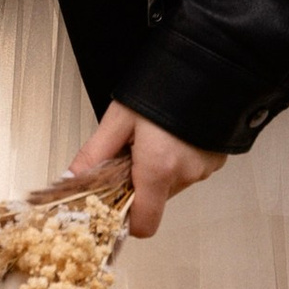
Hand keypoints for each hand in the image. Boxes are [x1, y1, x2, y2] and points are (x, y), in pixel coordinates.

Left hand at [71, 96, 223, 238]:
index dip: (127, 219)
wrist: (207, 64)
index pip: (144, 224)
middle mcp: (186, 174)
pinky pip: (190, 170)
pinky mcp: (216, 159)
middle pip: (155, 200)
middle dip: (139, 183)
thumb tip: (72, 178)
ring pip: (172, 185)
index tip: (115, 202)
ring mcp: (205, 168)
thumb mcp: (120, 118)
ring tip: (154, 136)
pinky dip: (177, 160)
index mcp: (159, 168)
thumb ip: (94, 153)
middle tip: (130, 152)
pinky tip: (172, 134)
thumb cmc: (164, 85)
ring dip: (158, 169)